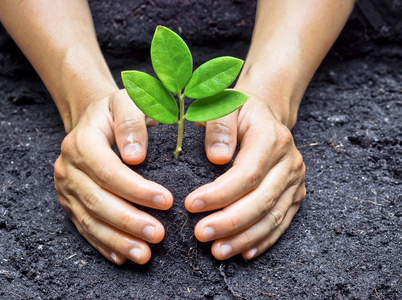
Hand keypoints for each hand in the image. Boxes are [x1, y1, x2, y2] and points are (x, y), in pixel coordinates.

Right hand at [54, 89, 172, 264]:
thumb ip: (132, 121)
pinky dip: (103, 244)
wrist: (93, 119)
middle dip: (129, 221)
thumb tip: (135, 156)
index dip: (136, 189)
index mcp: (82, 142)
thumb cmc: (116, 110)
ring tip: (145, 254)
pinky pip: (84, 228)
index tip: (166, 201)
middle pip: (97, 200)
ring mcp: (66, 188)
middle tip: (158, 235)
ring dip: (117, 240)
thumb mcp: (127, 101)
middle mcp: (69, 167)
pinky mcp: (69, 203)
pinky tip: (122, 257)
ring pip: (90, 220)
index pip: (108, 171)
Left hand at [185, 93, 305, 259]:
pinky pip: (282, 223)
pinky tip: (244, 253)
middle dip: (230, 222)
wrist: (266, 115)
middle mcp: (289, 162)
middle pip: (262, 200)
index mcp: (271, 138)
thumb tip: (217, 157)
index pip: (247, 173)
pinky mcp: (296, 195)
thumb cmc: (239, 111)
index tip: (191, 205)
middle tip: (201, 234)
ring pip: (273, 217)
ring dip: (245, 238)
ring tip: (218, 251)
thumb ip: (219, 125)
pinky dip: (263, 240)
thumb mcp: (225, 105)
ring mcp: (295, 181)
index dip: (220, 194)